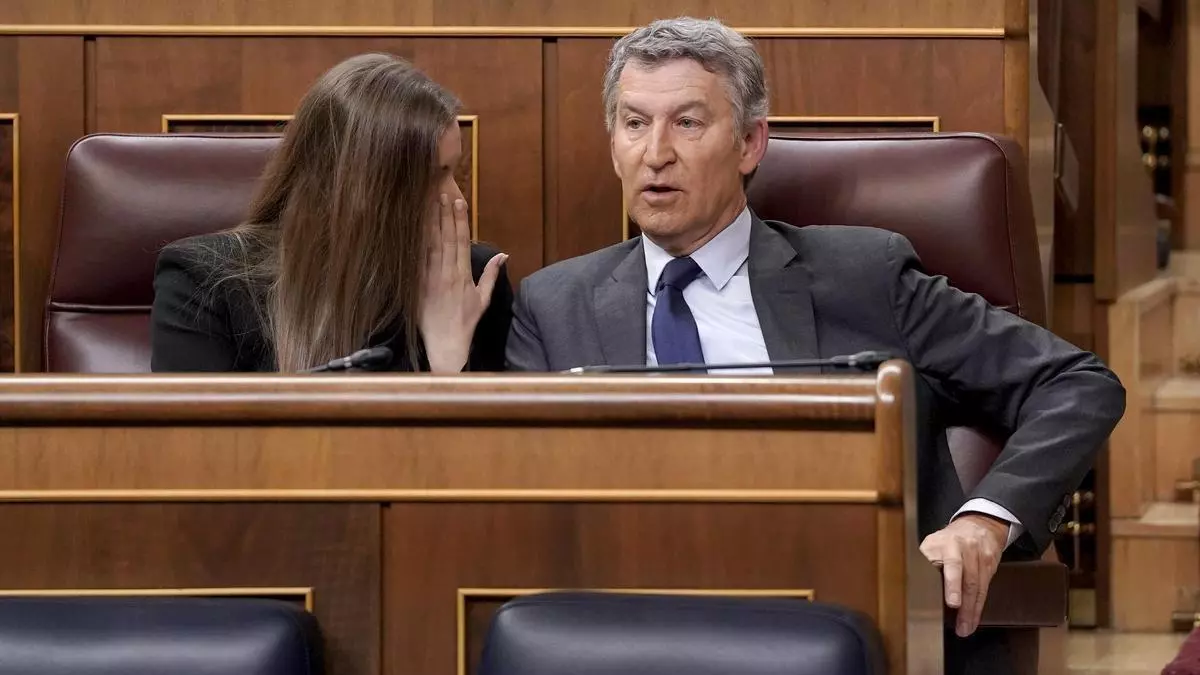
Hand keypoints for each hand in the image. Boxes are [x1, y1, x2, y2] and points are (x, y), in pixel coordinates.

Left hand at [418, 194, 506, 372]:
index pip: (462, 242)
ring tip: (427, 204)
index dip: (460, 221)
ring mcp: (430, 279)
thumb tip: (503, 255)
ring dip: (429, 224)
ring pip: (430, 246)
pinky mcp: (417, 286)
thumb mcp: (483, 299)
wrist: (445, 342)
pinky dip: (415, 244)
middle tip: (441, 194)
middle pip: (445, 239)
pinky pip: (416, 261)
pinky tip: (413, 229)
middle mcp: (446, 274)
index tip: (459, 203)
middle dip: (444, 215)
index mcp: (463, 276)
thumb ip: (491, 275)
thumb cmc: (466, 322)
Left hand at [918, 513, 1008, 637]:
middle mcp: (963, 547)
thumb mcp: (932, 545)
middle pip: (967, 578)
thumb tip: (915, 591)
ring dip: (972, 610)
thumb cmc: (949, 541)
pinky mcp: (990, 564)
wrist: (978, 525)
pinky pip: (985, 588)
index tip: (952, 602)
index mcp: (943, 542)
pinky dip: (979, 606)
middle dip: (964, 604)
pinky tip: (974, 618)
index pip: (949, 564)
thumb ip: (926, 564)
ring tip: (965, 627)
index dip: (952, 584)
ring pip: (978, 586)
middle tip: (960, 624)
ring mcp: (979, 555)